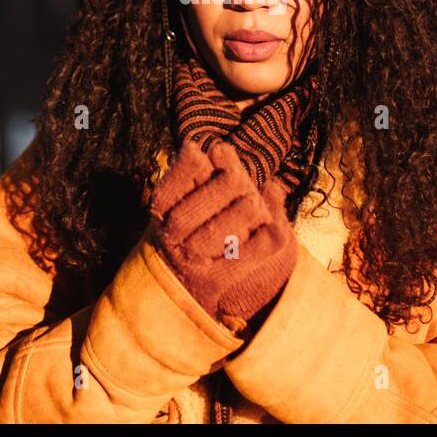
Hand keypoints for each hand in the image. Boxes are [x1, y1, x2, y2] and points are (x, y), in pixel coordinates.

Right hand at [148, 139, 296, 330]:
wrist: (178, 289)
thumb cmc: (189, 229)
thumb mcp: (186, 199)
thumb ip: (201, 174)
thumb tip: (220, 147)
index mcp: (160, 213)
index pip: (167, 189)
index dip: (186, 169)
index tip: (205, 152)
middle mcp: (170, 240)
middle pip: (188, 214)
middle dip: (220, 190)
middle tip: (240, 179)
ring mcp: (190, 263)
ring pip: (214, 238)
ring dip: (241, 215)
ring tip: (255, 202)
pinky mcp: (213, 284)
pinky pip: (243, 261)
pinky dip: (263, 242)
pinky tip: (276, 227)